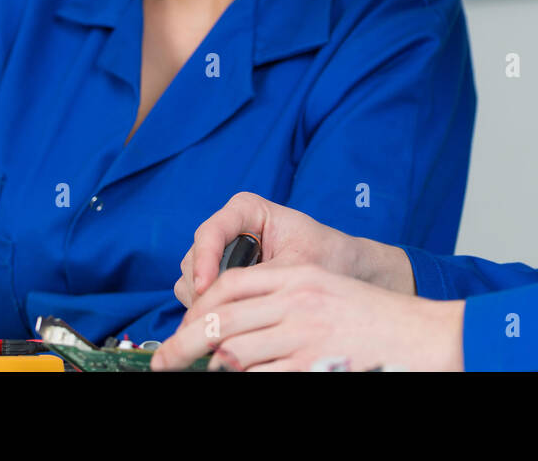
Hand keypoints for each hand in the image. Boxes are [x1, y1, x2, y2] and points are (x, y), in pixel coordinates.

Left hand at [152, 263, 464, 370]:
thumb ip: (282, 302)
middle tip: (164, 363)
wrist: (422, 337)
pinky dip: (246, 380)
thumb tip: (227, 333)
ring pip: (232, 352)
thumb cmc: (373, 321)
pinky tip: (245, 380)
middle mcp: (297, 301)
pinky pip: (260, 376)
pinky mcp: (312, 364)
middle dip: (182, 345)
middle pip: (219, 320)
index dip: (197, 307)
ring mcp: (304, 334)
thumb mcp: (325, 294)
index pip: (229, 285)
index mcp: (298, 277)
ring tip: (214, 374)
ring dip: (217, 368)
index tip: (183, 328)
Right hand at [174, 192, 412, 307]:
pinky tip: (232, 327)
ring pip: (192, 279)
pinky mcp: (221, 277)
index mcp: (246, 209)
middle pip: (195, 257)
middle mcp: (229, 228)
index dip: (204, 260)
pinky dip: (211, 311)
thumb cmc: (327, 256)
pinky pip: (200, 295)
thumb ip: (261, 282)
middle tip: (216, 321)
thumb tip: (230, 310)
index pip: (211, 231)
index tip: (207, 289)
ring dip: (205, 304)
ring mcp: (222, 253)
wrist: (345, 268)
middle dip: (203, 290)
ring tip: (232, 324)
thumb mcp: (296, 268)